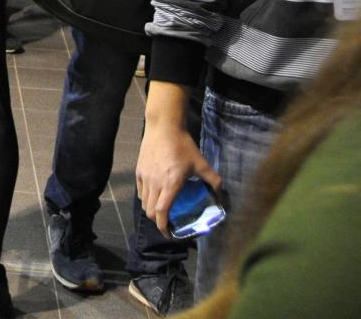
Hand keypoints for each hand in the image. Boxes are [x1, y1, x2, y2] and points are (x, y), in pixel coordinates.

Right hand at [137, 118, 221, 236]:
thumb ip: (213, 180)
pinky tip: (155, 195)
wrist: (163, 127)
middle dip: (159, 222)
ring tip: (161, 210)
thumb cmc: (183, 145)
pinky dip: (146, 198)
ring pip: (144, 203)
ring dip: (152, 211)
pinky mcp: (139, 171)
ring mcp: (145, 177)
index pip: (161, 213)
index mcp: (170, 185)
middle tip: (168, 223)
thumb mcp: (201, 163)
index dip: (164, 227)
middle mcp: (155, 184)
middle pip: (150, 212)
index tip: (170, 234)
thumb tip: (221, 194)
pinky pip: (140, 191)